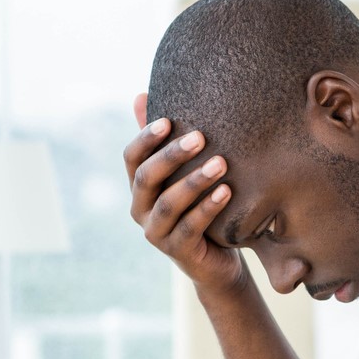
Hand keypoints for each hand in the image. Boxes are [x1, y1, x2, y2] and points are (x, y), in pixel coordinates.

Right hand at [123, 93, 248, 294]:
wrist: (216, 263)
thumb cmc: (200, 211)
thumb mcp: (184, 176)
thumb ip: (165, 144)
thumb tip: (140, 95)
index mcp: (139, 188)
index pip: (131, 158)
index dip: (145, 138)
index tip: (168, 120)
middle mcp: (140, 210)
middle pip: (147, 177)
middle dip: (172, 156)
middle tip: (200, 137)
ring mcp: (156, 233)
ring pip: (168, 203)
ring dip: (194, 181)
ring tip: (221, 163)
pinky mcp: (177, 252)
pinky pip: (190, 227)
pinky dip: (208, 208)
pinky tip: (227, 191)